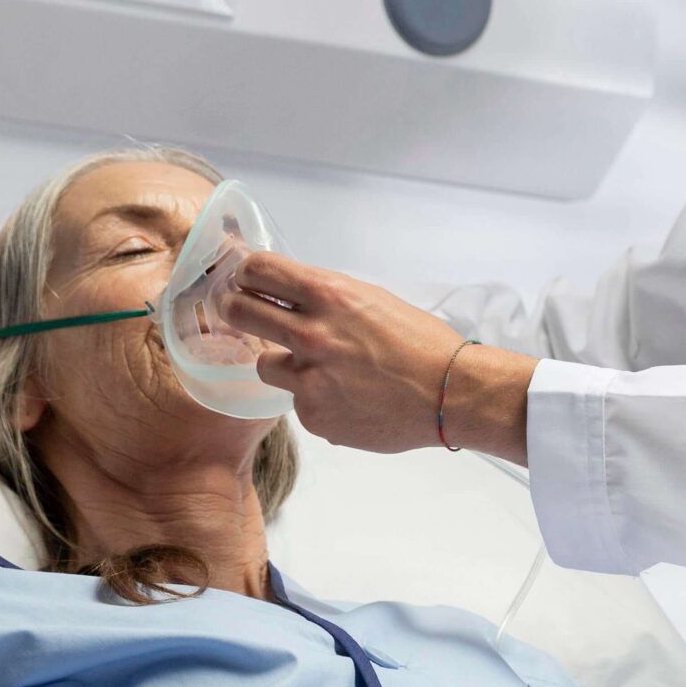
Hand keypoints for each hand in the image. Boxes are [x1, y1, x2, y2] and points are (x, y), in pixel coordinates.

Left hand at [219, 252, 537, 459]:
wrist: (450, 394)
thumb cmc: (421, 343)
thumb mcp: (372, 300)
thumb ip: (327, 299)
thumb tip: (290, 297)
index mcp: (329, 295)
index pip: (259, 270)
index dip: (246, 273)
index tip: (244, 278)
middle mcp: (311, 333)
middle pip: (240, 312)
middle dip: (236, 309)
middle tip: (239, 312)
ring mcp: (309, 379)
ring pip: (266, 365)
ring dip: (284, 364)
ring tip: (322, 370)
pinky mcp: (313, 416)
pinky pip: (298, 402)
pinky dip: (315, 400)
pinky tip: (348, 398)